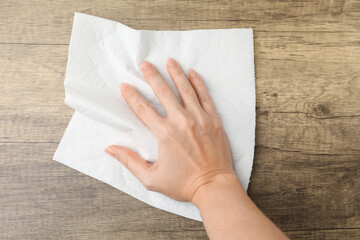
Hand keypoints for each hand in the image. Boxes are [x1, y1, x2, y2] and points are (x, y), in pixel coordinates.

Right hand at [105, 58, 235, 201]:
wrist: (213, 186)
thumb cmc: (183, 184)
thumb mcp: (151, 178)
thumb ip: (130, 161)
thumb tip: (110, 149)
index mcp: (165, 134)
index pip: (143, 109)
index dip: (132, 96)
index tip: (125, 85)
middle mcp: (181, 121)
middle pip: (164, 92)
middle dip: (152, 76)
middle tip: (145, 64)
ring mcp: (199, 118)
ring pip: (185, 89)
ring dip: (176, 73)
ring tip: (169, 61)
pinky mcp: (213, 120)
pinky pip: (205, 96)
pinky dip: (198, 83)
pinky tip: (192, 73)